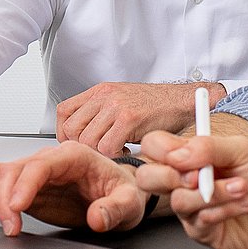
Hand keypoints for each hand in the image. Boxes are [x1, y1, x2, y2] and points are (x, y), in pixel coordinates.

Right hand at [0, 141, 150, 234]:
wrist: (122, 193)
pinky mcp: (25, 191)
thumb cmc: (125, 192)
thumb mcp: (129, 202)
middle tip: (8, 227)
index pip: (40, 164)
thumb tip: (96, 217)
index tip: (16, 209)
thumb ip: (114, 209)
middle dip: (2, 197)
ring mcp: (34, 175)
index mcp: (73, 156)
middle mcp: (49, 161)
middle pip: (12, 169)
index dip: (24, 185)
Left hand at [56, 81, 220, 156]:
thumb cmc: (155, 105)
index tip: (76, 144)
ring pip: (87, 140)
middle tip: (98, 153)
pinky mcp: (129, 118)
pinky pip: (107, 147)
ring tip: (114, 153)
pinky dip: (114, 157)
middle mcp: (104, 96)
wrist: (183, 100)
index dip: (65, 133)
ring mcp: (116, 106)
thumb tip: (82, 135)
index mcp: (100, 91)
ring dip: (99, 154)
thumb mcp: (121, 100)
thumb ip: (100, 113)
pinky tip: (126, 152)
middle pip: (72, 129)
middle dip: (81, 148)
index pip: (64, 112)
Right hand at [134, 129, 247, 248]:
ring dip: (214, 193)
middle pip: (148, 177)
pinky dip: (225, 209)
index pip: (155, 146)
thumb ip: (209, 146)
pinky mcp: (201, 232)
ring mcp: (191, 209)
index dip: (161, 149)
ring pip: (178, 201)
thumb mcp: (241, 150)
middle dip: (171, 176)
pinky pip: (199, 221)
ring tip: (241, 188)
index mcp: (190, 157)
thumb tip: (179, 154)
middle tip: (199, 175)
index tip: (182, 153)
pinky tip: (243, 204)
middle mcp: (185, 182)